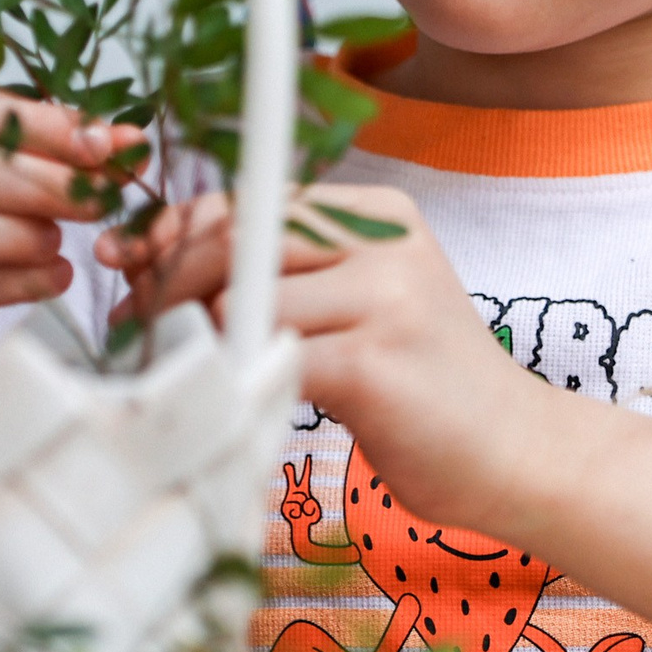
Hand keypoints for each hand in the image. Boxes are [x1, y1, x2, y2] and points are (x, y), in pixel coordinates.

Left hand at [95, 185, 538, 526]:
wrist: (518, 452)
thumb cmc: (422, 387)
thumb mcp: (360, 307)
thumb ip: (287, 279)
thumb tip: (165, 267)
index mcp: (377, 214)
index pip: (250, 199)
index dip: (178, 232)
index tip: (134, 265)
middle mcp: (383, 240)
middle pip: (237, 237)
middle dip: (169, 280)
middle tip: (137, 325)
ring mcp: (385, 296)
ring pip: (242, 297)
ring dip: (196, 338)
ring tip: (185, 370)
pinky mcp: (375, 360)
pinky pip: (269, 357)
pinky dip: (234, 380)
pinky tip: (229, 403)